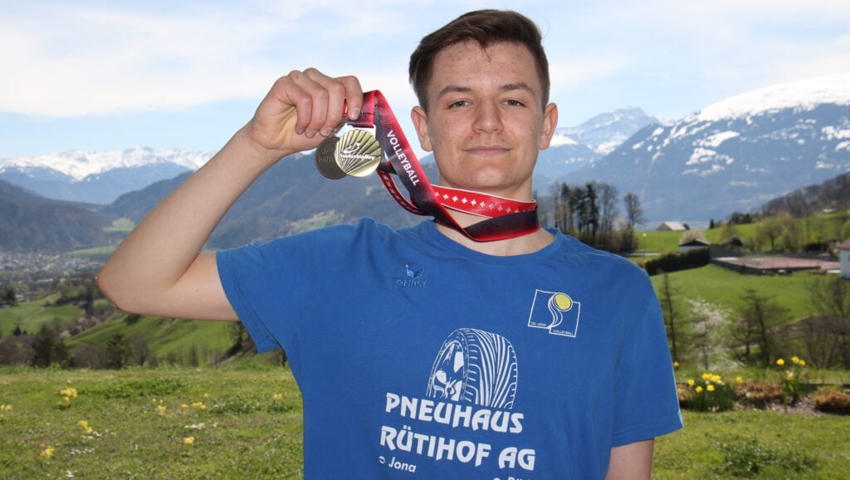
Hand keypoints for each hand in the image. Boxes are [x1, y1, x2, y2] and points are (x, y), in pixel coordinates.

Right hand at [246, 68, 363, 155]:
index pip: (349, 82)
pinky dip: (304, 118)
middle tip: (324, 131)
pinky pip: (304, 99)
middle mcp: (315, 78)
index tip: (352, 116)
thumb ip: (342, 117)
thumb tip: (353, 113)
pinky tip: (299, 127)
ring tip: (309, 130)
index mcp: (328, 85)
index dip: (355, 98)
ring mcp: (299, 78)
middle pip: (337, 89)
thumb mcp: (329, 127)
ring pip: (321, 94)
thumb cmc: (303, 134)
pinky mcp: (284, 84)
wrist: (276, 142)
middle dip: (333, 115)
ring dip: (317, 120)